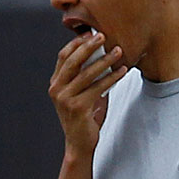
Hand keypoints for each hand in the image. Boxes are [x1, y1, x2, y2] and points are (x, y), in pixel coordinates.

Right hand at [48, 32, 126, 155]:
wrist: (79, 144)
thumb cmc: (84, 118)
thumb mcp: (81, 94)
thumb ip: (86, 77)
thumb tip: (103, 56)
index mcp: (55, 84)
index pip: (64, 57)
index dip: (77, 43)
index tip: (91, 34)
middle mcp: (57, 89)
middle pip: (73, 61)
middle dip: (89, 46)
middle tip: (104, 36)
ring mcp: (65, 99)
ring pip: (87, 73)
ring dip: (105, 60)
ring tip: (118, 51)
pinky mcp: (78, 107)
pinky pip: (98, 87)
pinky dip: (111, 77)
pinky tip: (122, 71)